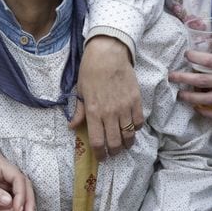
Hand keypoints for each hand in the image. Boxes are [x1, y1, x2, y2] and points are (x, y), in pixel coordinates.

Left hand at [0, 154, 34, 210]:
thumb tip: (9, 202)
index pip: (16, 176)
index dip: (20, 192)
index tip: (18, 208)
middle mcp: (4, 168)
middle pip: (23, 182)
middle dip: (27, 198)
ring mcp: (4, 177)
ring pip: (22, 189)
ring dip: (26, 202)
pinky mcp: (2, 186)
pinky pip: (14, 195)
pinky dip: (19, 204)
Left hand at [70, 35, 142, 157]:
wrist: (109, 53)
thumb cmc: (90, 70)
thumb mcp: (80, 91)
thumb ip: (79, 111)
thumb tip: (72, 126)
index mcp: (93, 112)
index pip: (98, 142)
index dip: (100, 154)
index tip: (101, 157)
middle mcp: (109, 113)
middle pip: (115, 143)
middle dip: (114, 152)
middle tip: (113, 152)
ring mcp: (124, 108)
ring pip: (129, 135)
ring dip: (126, 143)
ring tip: (124, 144)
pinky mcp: (136, 101)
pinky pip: (139, 122)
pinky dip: (136, 129)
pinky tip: (132, 128)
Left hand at [170, 39, 211, 118]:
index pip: (210, 61)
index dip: (195, 58)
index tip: (186, 54)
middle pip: (204, 81)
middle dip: (185, 79)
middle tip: (172, 76)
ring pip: (209, 100)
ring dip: (192, 98)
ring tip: (180, 94)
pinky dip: (207, 113)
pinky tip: (197, 108)